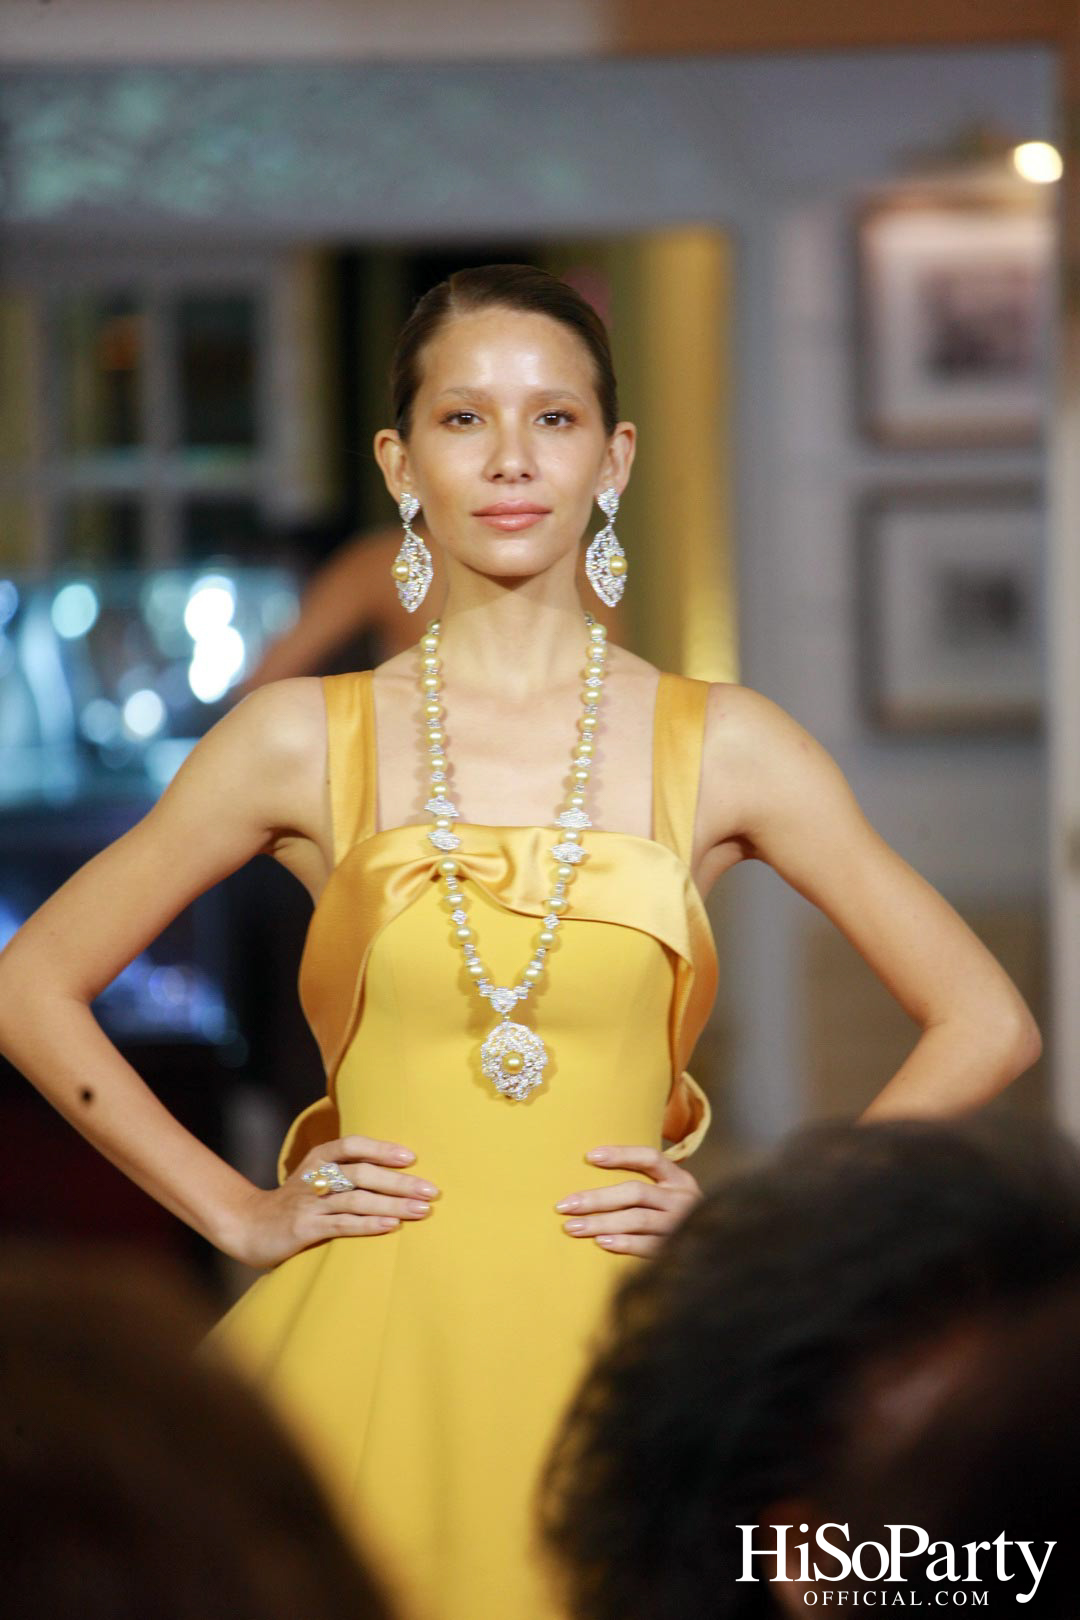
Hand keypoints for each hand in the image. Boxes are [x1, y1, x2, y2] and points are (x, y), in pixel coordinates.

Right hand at [225, 1135, 439, 1268]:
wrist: (248, 1227)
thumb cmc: (294, 1203)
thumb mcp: (316, 1179)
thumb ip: (346, 1173)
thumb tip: (394, 1172)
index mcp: (318, 1159)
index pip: (353, 1145)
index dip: (382, 1149)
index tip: (411, 1157)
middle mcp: (315, 1177)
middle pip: (362, 1173)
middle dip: (400, 1181)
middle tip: (431, 1190)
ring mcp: (309, 1203)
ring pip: (358, 1199)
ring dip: (394, 1204)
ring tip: (422, 1211)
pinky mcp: (305, 1228)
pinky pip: (343, 1224)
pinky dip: (370, 1224)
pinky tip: (392, 1226)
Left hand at [554, 1144, 701, 1257]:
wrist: (717, 1254)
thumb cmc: (678, 1221)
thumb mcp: (671, 1199)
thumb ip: (646, 1188)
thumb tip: (594, 1173)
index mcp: (681, 1181)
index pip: (651, 1158)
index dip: (621, 1155)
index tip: (590, 1156)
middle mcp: (684, 1200)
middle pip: (636, 1191)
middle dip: (597, 1198)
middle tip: (564, 1205)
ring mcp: (682, 1226)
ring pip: (637, 1219)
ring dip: (601, 1222)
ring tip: (572, 1227)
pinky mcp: (678, 1251)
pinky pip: (648, 1246)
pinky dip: (624, 1243)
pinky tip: (601, 1243)